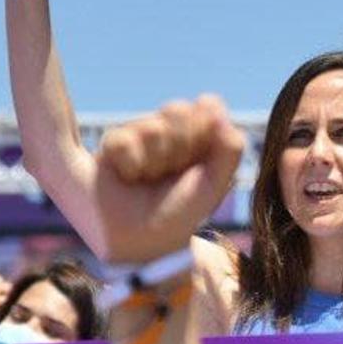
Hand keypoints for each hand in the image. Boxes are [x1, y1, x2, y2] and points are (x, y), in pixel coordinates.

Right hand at [92, 95, 244, 263]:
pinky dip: (130, 165)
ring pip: (152, 127)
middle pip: (178, 110)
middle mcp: (172, 132)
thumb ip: (229, 147)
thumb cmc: (180, 214)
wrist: (140, 242)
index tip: (201, 164)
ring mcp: (142, 135)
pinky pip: (124, 139)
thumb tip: (210, 101)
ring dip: (154, 161)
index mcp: (201, 138)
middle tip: (172, 175)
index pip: (208, 107)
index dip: (205, 134)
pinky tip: (129, 178)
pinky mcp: (113, 143)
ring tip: (148, 180)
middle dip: (180, 148)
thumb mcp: (214, 185)